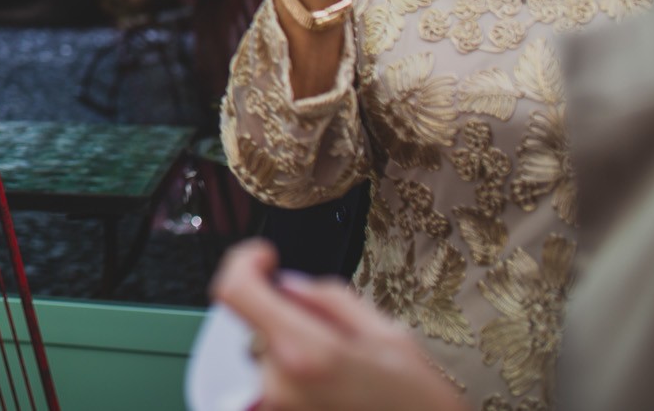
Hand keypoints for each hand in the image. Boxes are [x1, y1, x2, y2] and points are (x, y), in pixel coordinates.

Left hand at [211, 241, 468, 410]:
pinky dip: (299, 373)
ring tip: (347, 371)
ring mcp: (276, 406)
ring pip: (270, 352)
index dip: (244, 264)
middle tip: (341, 336)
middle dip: (292, 317)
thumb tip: (287, 284)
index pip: (235, 291)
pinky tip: (337, 388)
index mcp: (305, 352)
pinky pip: (276, 380)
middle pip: (260, 323)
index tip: (265, 258)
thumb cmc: (418, 403)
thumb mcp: (388, 336)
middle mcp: (279, 383)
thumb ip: (330, 299)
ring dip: (298, 349)